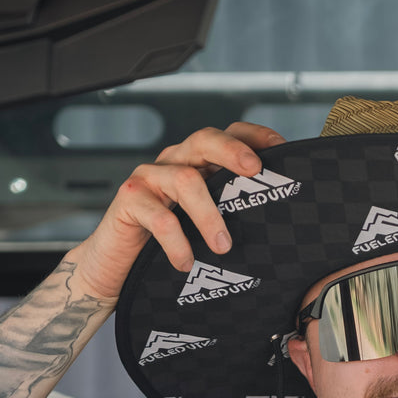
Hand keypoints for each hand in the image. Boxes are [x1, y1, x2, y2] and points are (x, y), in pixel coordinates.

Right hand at [71, 122, 285, 300]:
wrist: (116, 264)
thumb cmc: (169, 242)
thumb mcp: (204, 222)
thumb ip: (231, 210)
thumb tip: (278, 218)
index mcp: (197, 162)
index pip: (227, 134)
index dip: (254, 136)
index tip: (280, 149)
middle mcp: (174, 162)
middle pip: (204, 140)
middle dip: (232, 152)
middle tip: (255, 171)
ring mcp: (149, 178)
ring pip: (185, 179)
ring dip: (209, 215)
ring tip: (223, 246)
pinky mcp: (128, 200)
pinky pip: (159, 218)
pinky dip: (177, 242)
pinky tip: (186, 262)